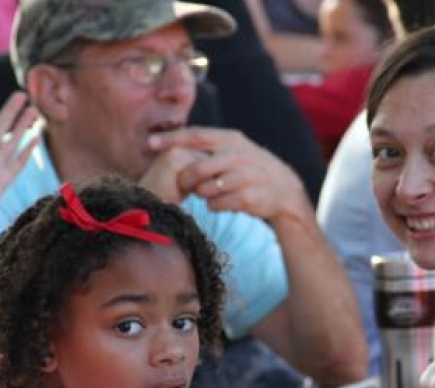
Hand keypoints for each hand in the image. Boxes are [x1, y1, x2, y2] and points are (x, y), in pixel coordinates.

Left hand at [148, 127, 308, 221]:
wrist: (284, 187)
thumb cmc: (249, 168)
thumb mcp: (233, 150)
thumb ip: (208, 147)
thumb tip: (172, 145)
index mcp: (231, 139)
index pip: (196, 135)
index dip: (172, 138)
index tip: (150, 143)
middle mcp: (239, 155)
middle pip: (199, 167)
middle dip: (186, 178)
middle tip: (181, 185)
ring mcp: (246, 177)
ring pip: (207, 188)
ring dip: (201, 193)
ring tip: (207, 193)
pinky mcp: (249, 197)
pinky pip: (217, 204)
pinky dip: (214, 205)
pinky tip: (220, 203)